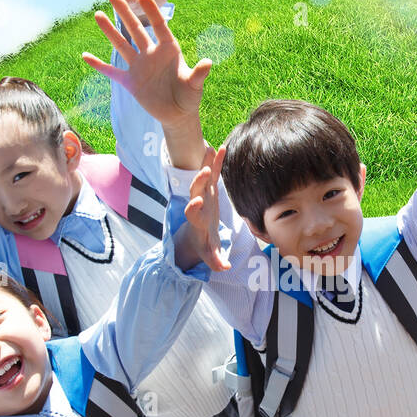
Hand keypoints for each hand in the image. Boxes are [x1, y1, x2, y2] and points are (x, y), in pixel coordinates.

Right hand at [84, 0, 211, 128]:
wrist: (177, 114)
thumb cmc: (189, 97)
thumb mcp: (194, 86)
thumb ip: (199, 74)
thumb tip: (209, 62)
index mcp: (168, 50)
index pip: (159, 26)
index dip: (152, 11)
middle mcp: (151, 54)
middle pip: (135, 29)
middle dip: (125, 13)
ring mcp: (139, 66)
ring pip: (121, 45)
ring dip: (109, 31)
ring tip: (97, 14)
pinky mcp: (130, 81)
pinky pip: (111, 72)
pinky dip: (99, 65)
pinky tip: (85, 56)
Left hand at [179, 144, 230, 271]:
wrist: (197, 235)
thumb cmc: (204, 245)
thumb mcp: (209, 255)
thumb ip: (216, 261)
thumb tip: (224, 268)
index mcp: (197, 221)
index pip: (192, 214)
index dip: (193, 208)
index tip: (196, 203)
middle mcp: (198, 205)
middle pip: (195, 192)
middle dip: (198, 182)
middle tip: (203, 172)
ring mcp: (203, 195)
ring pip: (203, 178)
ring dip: (206, 165)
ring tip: (211, 150)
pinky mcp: (209, 189)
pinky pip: (213, 173)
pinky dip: (216, 161)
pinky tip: (222, 147)